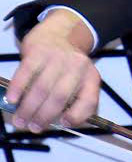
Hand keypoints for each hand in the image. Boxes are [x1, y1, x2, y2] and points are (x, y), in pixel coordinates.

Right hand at [6, 8, 99, 131]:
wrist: (61, 33)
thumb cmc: (68, 65)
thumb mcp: (81, 80)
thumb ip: (76, 101)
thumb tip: (59, 123)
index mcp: (90, 77)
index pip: (88, 100)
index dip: (76, 116)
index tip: (62, 124)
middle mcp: (77, 67)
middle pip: (60, 97)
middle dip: (43, 117)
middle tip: (31, 127)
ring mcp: (57, 58)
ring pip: (42, 88)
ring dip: (28, 108)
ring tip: (19, 120)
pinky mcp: (39, 51)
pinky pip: (26, 72)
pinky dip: (17, 89)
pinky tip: (11, 100)